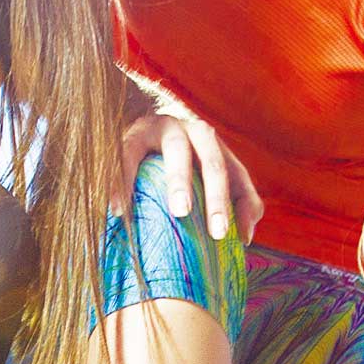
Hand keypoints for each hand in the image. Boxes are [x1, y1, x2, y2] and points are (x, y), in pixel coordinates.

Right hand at [134, 88, 256, 241]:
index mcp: (217, 148)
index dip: (232, 206)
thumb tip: (245, 237)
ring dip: (178, 180)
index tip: (223, 236)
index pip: (234, 176)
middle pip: (212, 161)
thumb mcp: (214, 177)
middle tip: (208, 227)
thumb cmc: (184, 163)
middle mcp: (196, 133)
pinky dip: (123, 182)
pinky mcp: (134, 133)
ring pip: (176, 150)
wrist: (141, 126)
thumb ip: (241, 203)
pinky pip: (129, 156)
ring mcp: (165, 128)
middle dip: (214, 194)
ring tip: (178, 212)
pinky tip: (118, 210)